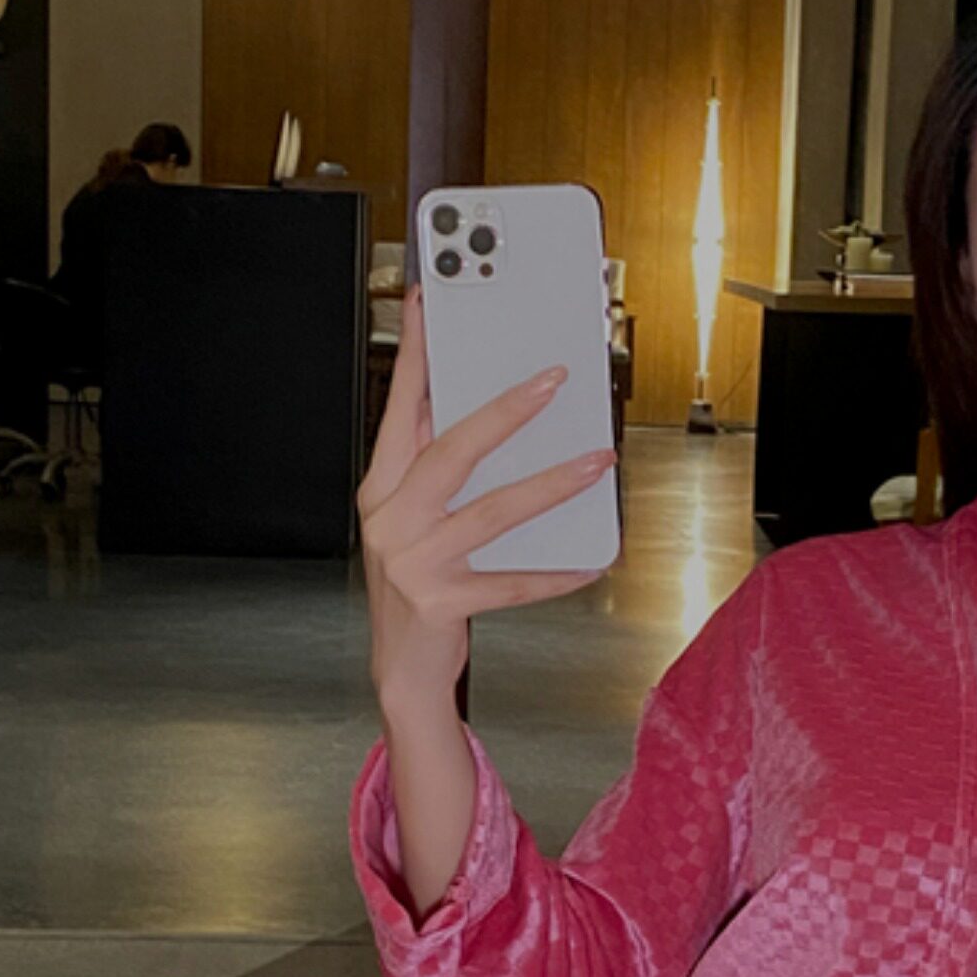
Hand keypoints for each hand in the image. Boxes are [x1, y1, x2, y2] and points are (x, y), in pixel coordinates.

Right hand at [356, 282, 616, 704]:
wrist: (401, 672)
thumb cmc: (416, 588)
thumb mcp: (413, 523)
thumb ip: (437, 472)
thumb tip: (489, 414)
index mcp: (381, 489)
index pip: (399, 409)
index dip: (414, 355)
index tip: (429, 304)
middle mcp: (389, 520)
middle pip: (449, 451)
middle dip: (504, 410)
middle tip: (551, 380)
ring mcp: (411, 563)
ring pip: (490, 511)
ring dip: (550, 484)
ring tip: (595, 464)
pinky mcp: (440, 603)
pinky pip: (510, 582)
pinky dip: (553, 573)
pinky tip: (590, 562)